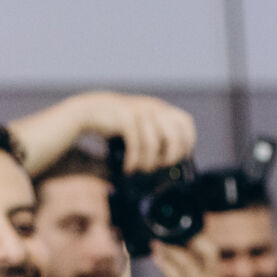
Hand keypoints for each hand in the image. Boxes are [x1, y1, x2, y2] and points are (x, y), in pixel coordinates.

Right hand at [63, 91, 195, 171]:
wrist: (88, 111)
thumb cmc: (116, 123)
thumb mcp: (140, 125)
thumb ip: (155, 135)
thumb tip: (168, 163)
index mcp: (160, 108)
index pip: (186, 123)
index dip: (187, 142)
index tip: (180, 157)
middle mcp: (153, 108)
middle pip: (175, 135)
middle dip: (170, 156)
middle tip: (159, 166)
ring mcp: (139, 111)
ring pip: (154, 143)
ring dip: (149, 162)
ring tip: (140, 169)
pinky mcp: (125, 118)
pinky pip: (136, 144)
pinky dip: (134, 160)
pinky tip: (129, 167)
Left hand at [153, 235, 222, 276]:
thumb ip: (182, 261)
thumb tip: (166, 240)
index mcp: (215, 272)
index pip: (209, 246)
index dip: (193, 237)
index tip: (174, 233)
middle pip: (195, 252)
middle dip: (175, 244)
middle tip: (157, 240)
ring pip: (185, 261)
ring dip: (167, 251)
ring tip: (154, 245)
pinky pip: (177, 274)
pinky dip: (164, 263)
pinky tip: (155, 257)